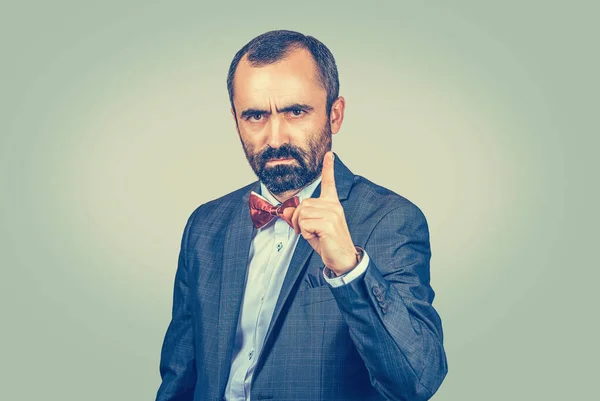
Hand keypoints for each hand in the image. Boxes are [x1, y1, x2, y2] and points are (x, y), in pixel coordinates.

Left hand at [287, 151, 357, 274]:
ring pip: (302, 214)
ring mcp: (332, 213)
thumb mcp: (310, 228)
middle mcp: (333, 206)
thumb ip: (299, 216)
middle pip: (303, 204)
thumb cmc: (327, 243)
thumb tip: (285, 211)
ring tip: (313, 234)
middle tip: (305, 231)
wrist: (342, 259)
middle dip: (297, 219)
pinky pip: (304, 223)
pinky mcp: (328, 223)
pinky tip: (317, 237)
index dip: (328, 168)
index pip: (329, 183)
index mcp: (332, 204)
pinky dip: (305, 233)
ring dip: (301, 227)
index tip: (329, 154)